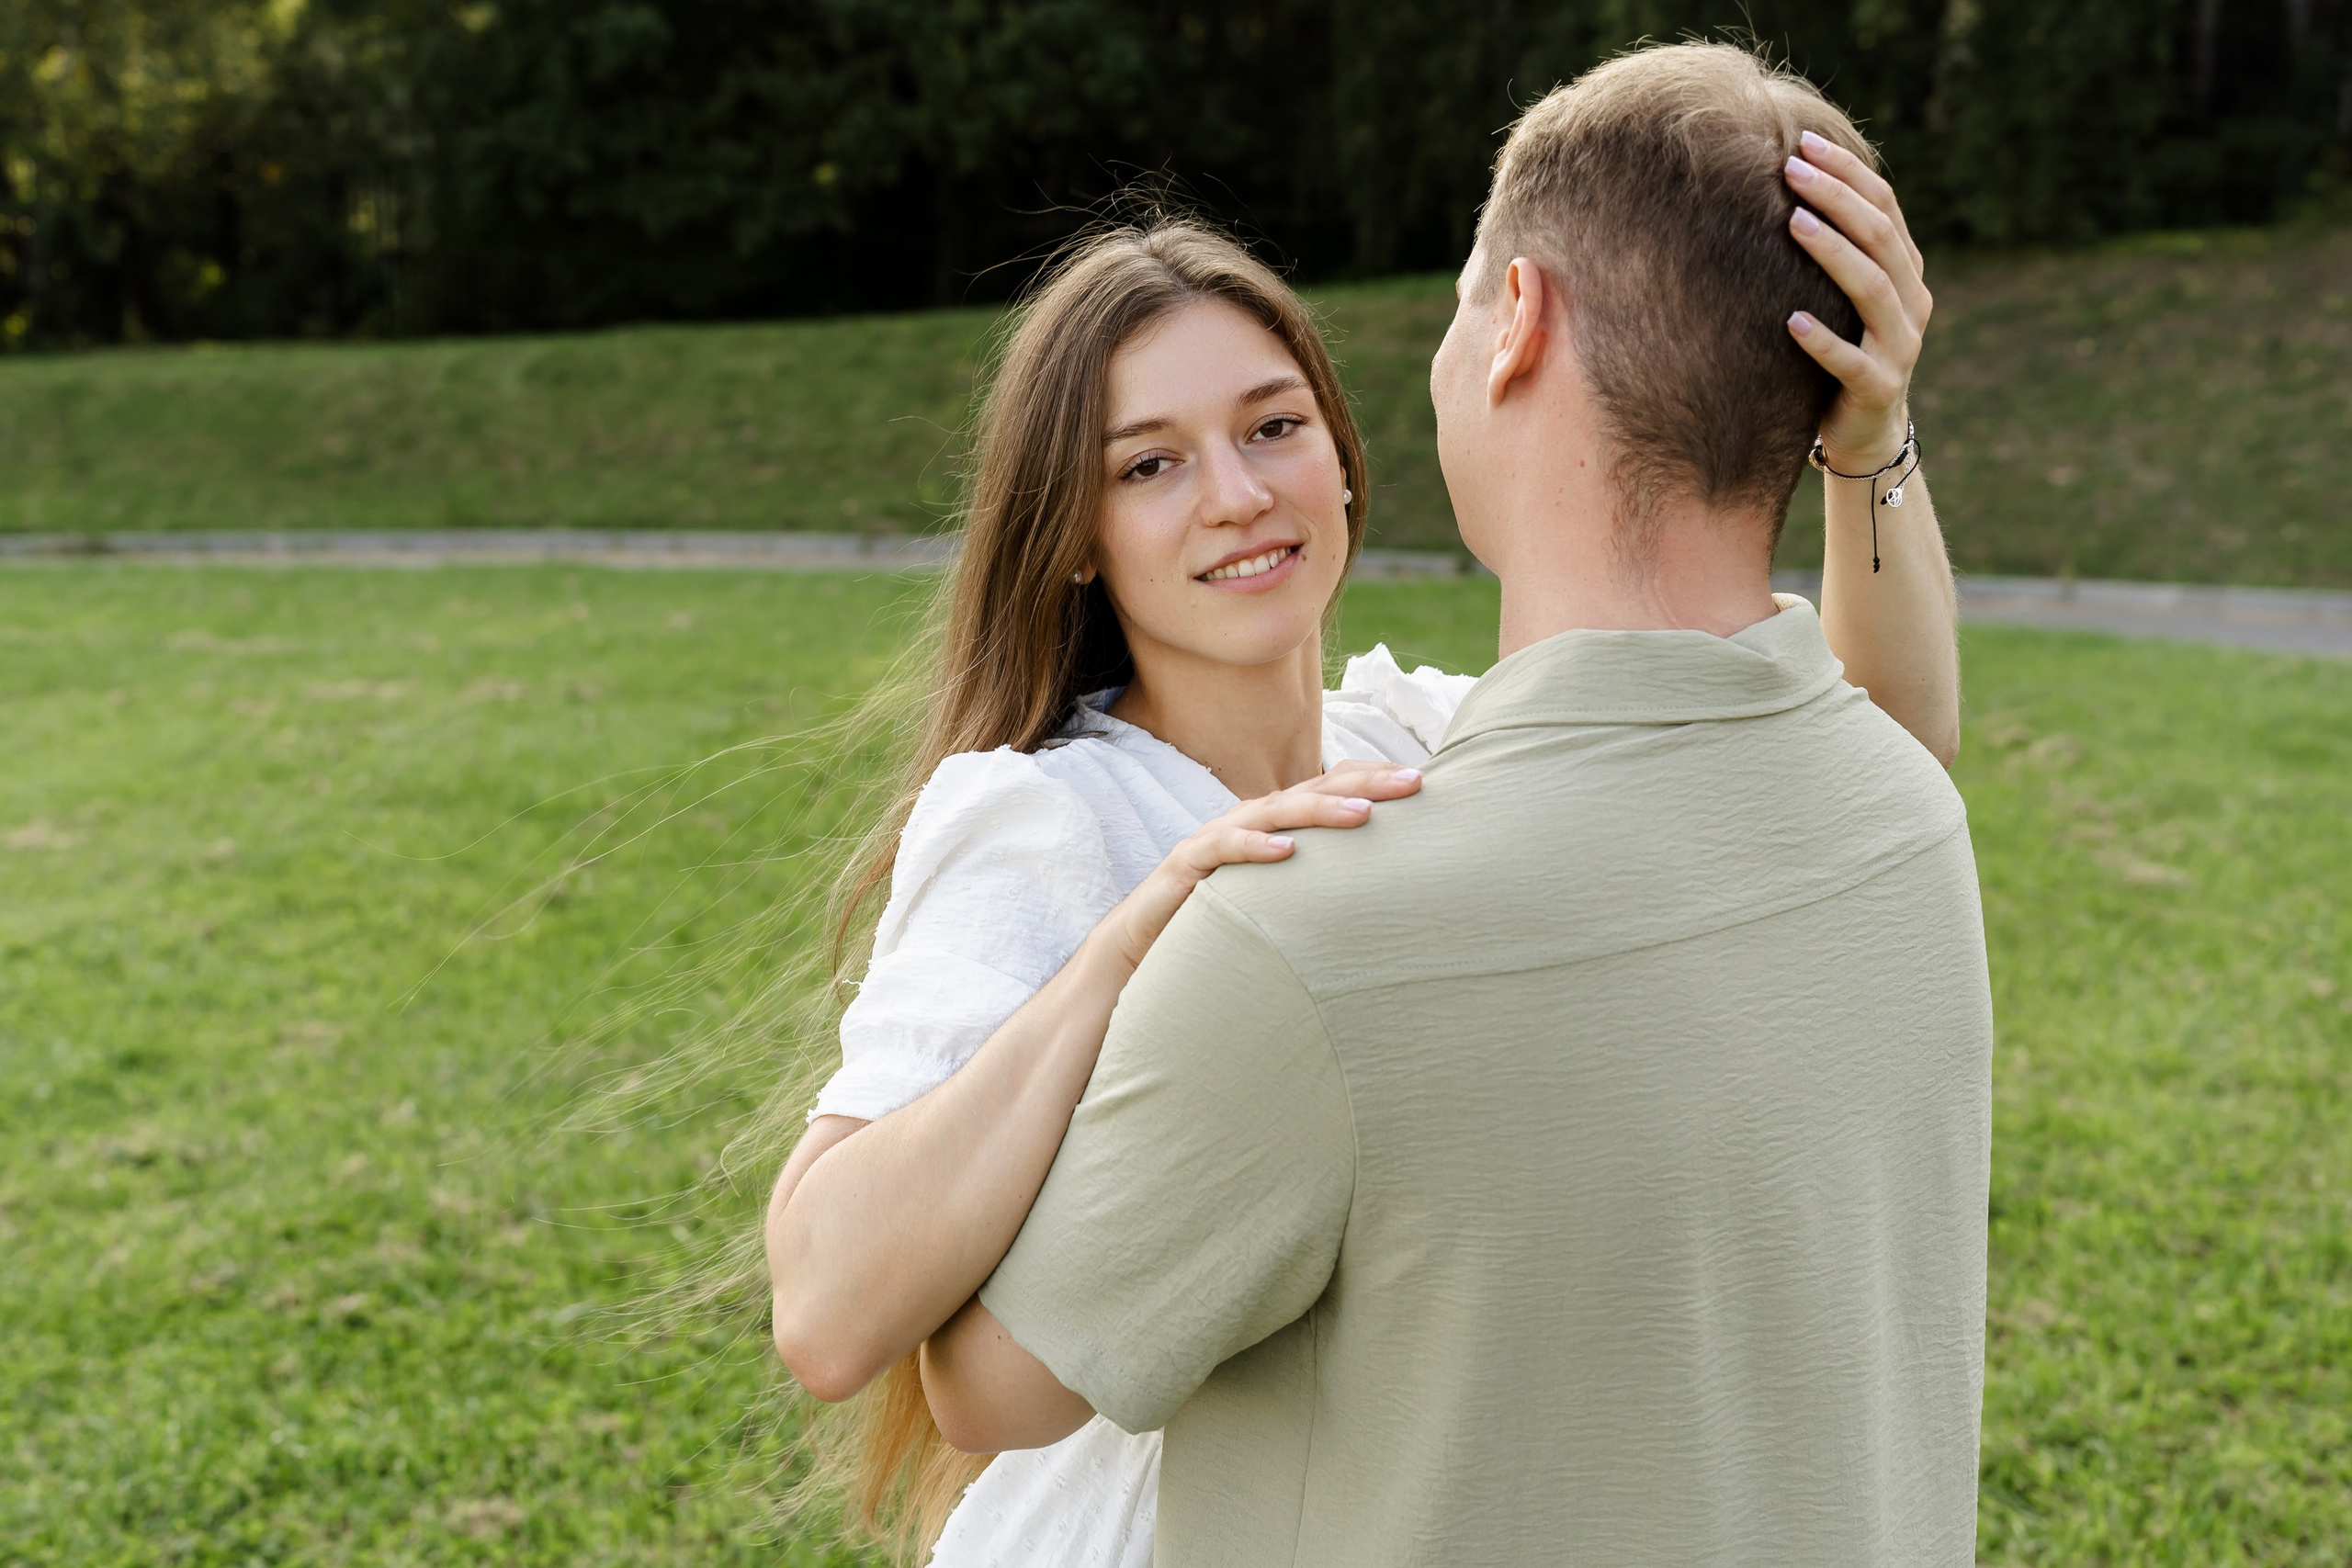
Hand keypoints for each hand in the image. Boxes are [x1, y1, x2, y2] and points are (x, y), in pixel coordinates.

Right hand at [1094, 759, 1422, 969]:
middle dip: (1365, 784)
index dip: (1372, 781)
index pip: (1329, 789)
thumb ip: (1318, 884)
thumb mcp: (1279, 899)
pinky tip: (1287, 852)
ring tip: (1363, 813)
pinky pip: (1224, 850)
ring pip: (1274, 813)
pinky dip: (1255, 848)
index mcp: (1275, 826)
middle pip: (1312, 791)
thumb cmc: (1219, 921)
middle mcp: (1251, 824)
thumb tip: (1380, 890)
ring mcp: (1219, 840)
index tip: (1423, 782)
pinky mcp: (1188, 865)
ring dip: (1320, 811)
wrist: (1141, 946)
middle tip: (1414, 783)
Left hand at [1783, 130, 1931, 472]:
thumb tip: (1789, 185)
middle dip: (1836, 198)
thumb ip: (1836, 252)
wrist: (1865, 430)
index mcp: (1906, 272)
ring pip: (1872, 290)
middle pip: (1880, 238)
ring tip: (1792, 224)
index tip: (1804, 144)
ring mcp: (1901, 347)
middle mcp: (1912, 303)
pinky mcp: (1880, 389)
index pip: (1885, 208)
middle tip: (1791, 170)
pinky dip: (1823, 340)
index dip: (1849, 173)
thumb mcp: (1846, 298)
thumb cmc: (1843, 351)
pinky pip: (1852, 361)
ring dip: (1832, 253)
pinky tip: (1792, 321)